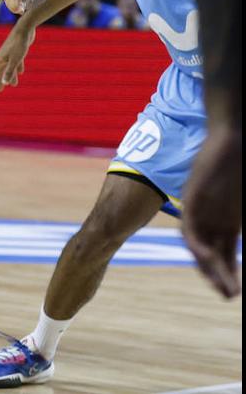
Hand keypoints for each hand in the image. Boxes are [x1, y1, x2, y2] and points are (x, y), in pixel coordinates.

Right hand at [0, 24, 34, 90]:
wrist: (24, 29)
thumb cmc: (19, 44)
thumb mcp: (15, 60)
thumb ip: (9, 71)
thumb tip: (4, 83)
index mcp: (0, 59)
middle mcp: (3, 57)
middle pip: (0, 71)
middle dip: (0, 80)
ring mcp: (10, 53)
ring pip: (9, 67)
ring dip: (10, 76)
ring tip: (13, 85)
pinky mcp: (18, 50)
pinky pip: (16, 62)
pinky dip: (17, 68)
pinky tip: (21, 72)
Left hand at [182, 128, 242, 297]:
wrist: (234, 136)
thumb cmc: (242, 166)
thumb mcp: (239, 201)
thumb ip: (238, 215)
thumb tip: (242, 225)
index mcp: (224, 216)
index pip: (221, 248)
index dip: (226, 268)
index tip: (235, 287)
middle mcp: (210, 214)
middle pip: (210, 251)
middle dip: (219, 274)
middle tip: (229, 295)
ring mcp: (200, 207)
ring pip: (199, 245)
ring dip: (209, 268)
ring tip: (224, 288)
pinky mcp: (192, 198)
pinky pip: (192, 228)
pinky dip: (198, 245)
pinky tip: (206, 259)